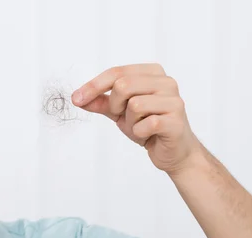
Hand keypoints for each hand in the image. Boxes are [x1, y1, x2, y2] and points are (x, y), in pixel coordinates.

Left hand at [72, 63, 202, 174]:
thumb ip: (101, 103)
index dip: (93, 86)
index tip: (76, 99)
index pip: (116, 72)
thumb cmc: (148, 127)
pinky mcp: (176, 120)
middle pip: (123, 85)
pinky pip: (145, 124)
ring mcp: (174, 100)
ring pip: (134, 104)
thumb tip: (77, 98)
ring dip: (129, 122)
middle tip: (124, 117)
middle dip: (115, 105)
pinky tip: (149, 135)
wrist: (173, 152)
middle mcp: (166, 82)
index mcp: (152, 73)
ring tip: (140, 126)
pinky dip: (139, 133)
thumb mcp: (119, 112)